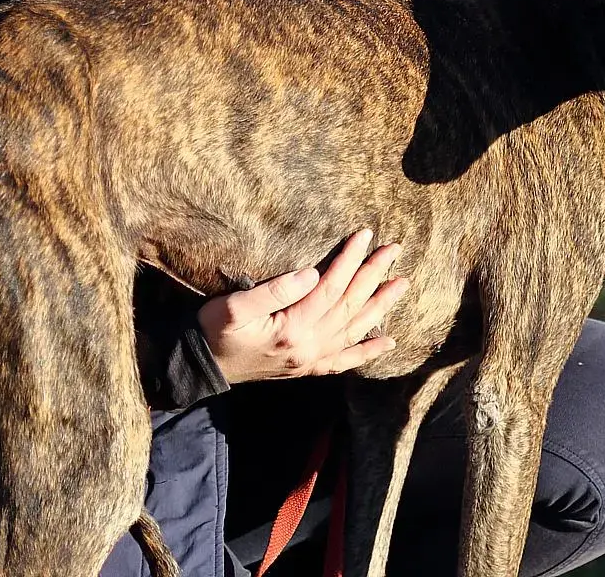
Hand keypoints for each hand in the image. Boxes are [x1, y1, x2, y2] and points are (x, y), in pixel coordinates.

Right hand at [197, 229, 409, 383]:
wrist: (204, 366)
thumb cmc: (215, 331)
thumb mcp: (234, 307)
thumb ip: (274, 291)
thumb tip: (312, 274)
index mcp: (293, 328)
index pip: (331, 286)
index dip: (350, 259)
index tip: (365, 235)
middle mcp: (309, 347)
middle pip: (350, 305)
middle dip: (374, 275)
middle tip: (394, 250)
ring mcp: (311, 360)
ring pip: (354, 329)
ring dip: (380, 306)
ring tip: (401, 284)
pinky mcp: (308, 368)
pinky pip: (345, 361)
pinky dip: (367, 352)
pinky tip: (388, 342)